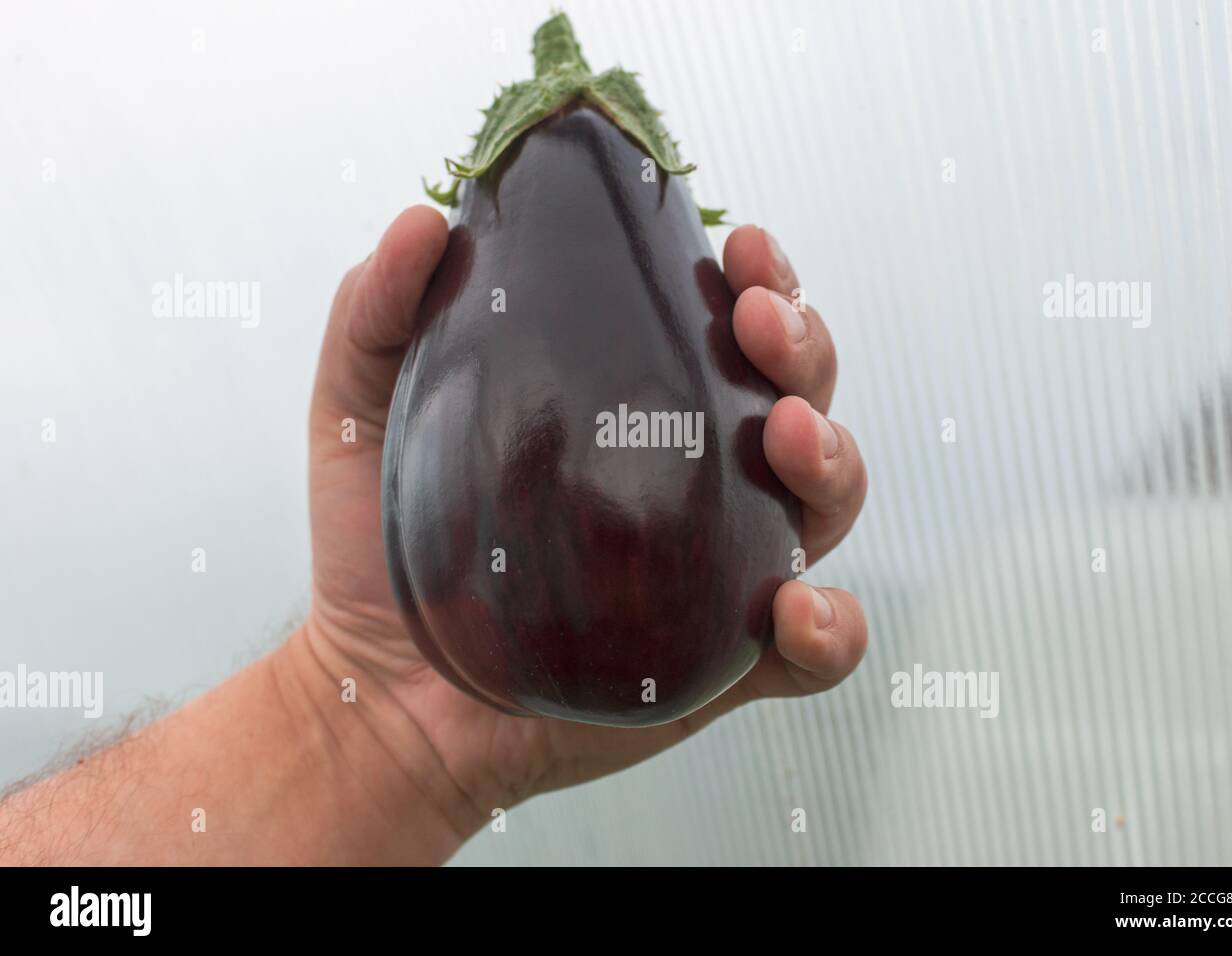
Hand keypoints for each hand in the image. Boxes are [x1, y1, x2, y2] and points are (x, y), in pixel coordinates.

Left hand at [297, 206, 868, 858]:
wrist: (381, 695)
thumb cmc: (382, 552)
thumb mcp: (360, 413)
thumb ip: (378, 313)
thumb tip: (422, 221)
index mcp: (636, 409)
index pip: (726, 329)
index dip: (757, 279)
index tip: (736, 247)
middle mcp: (696, 481)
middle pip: (799, 396)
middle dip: (804, 347)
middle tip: (759, 327)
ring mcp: (719, 572)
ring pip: (827, 503)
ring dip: (832, 461)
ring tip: (789, 438)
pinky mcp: (724, 664)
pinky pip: (819, 649)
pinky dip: (833, 626)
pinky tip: (793, 607)